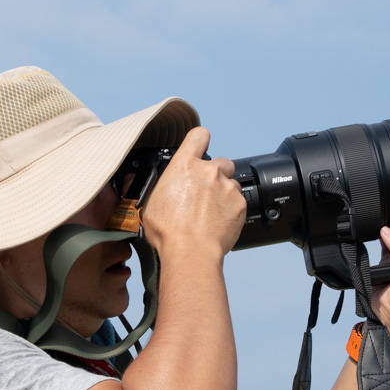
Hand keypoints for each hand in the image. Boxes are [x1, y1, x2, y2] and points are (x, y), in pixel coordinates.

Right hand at [140, 126, 245, 259]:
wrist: (191, 253)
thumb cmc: (168, 232)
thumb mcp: (149, 203)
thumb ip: (159, 186)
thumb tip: (151, 183)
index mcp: (185, 165)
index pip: (199, 136)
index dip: (200, 141)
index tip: (199, 149)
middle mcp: (209, 171)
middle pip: (220, 162)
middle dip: (215, 175)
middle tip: (204, 194)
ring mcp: (227, 187)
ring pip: (231, 183)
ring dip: (223, 193)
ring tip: (210, 213)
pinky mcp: (240, 204)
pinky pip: (238, 201)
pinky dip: (231, 209)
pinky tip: (218, 222)